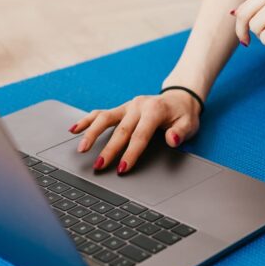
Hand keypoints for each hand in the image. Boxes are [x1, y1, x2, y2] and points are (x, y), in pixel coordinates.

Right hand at [69, 89, 200, 173]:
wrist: (179, 98)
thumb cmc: (183, 114)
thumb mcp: (189, 124)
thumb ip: (180, 132)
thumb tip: (172, 139)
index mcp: (154, 110)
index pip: (140, 135)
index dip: (131, 153)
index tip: (122, 168)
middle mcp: (138, 106)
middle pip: (120, 130)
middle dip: (109, 149)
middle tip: (99, 166)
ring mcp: (127, 106)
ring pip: (105, 118)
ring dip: (92, 133)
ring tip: (81, 149)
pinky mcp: (121, 108)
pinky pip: (101, 113)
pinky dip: (87, 120)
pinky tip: (74, 129)